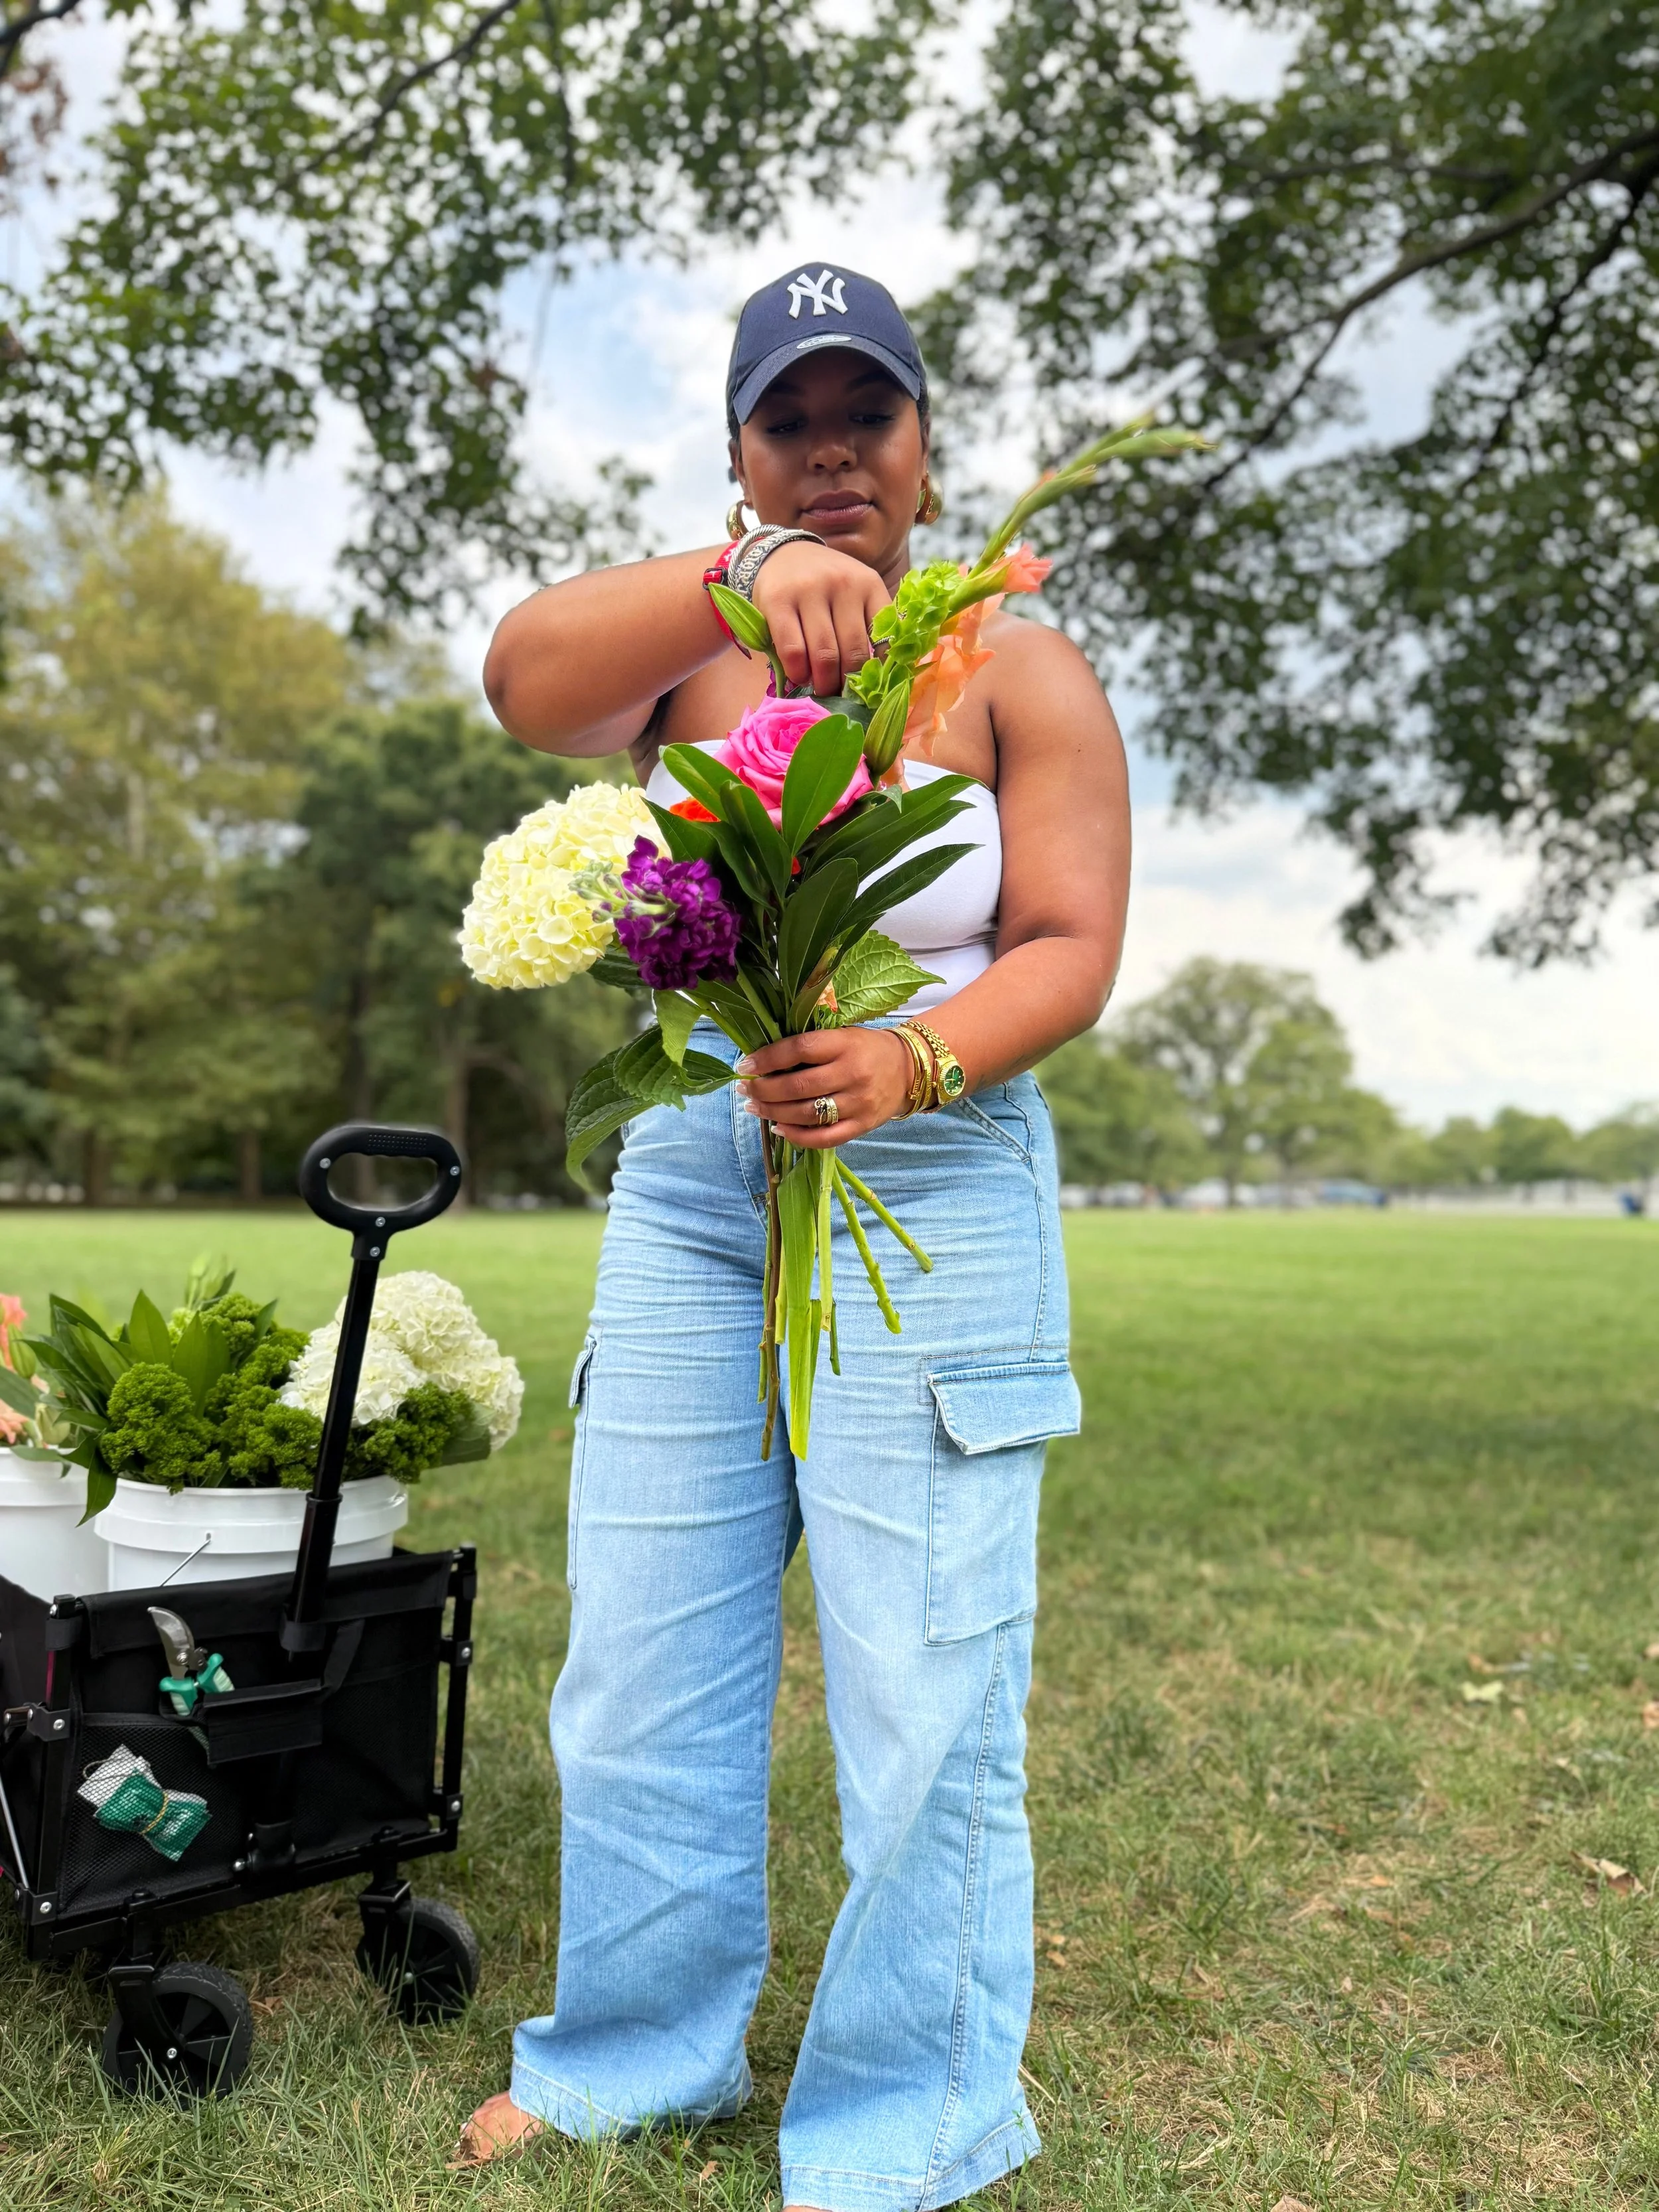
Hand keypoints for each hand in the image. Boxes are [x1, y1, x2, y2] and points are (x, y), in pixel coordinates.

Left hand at [738, 1027, 912, 1147]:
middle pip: (798, 1085)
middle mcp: (852, 1073)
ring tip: (754, 1108)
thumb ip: (811, 1044)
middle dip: (764, 1089)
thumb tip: (765, 1059)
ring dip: (773, 1112)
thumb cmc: (867, 1048)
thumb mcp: (843, 1034)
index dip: (768, 1058)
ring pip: (806, 1113)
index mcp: (845, 1044)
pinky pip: (824, 1138)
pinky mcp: (862, 1126)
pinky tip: (779, 1128)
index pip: (799, 1049)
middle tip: (744, 1089)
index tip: (745, 1065)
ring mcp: (858, 1103)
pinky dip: (797, 1136)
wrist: (910, 1069)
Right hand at [750, 541, 889, 695]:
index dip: (879, 672)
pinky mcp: (779, 601)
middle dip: (847, 683)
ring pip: (824, 654)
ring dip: (823, 683)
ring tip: (821, 689)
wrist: (781, 554)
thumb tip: (879, 679)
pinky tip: (800, 676)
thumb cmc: (824, 586)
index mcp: (869, 584)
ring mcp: (810, 590)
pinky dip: (798, 672)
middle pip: (853, 652)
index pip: (886, 638)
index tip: (871, 690)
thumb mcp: (855, 594)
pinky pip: (793, 650)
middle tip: (841, 695)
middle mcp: (843, 583)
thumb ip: (868, 625)